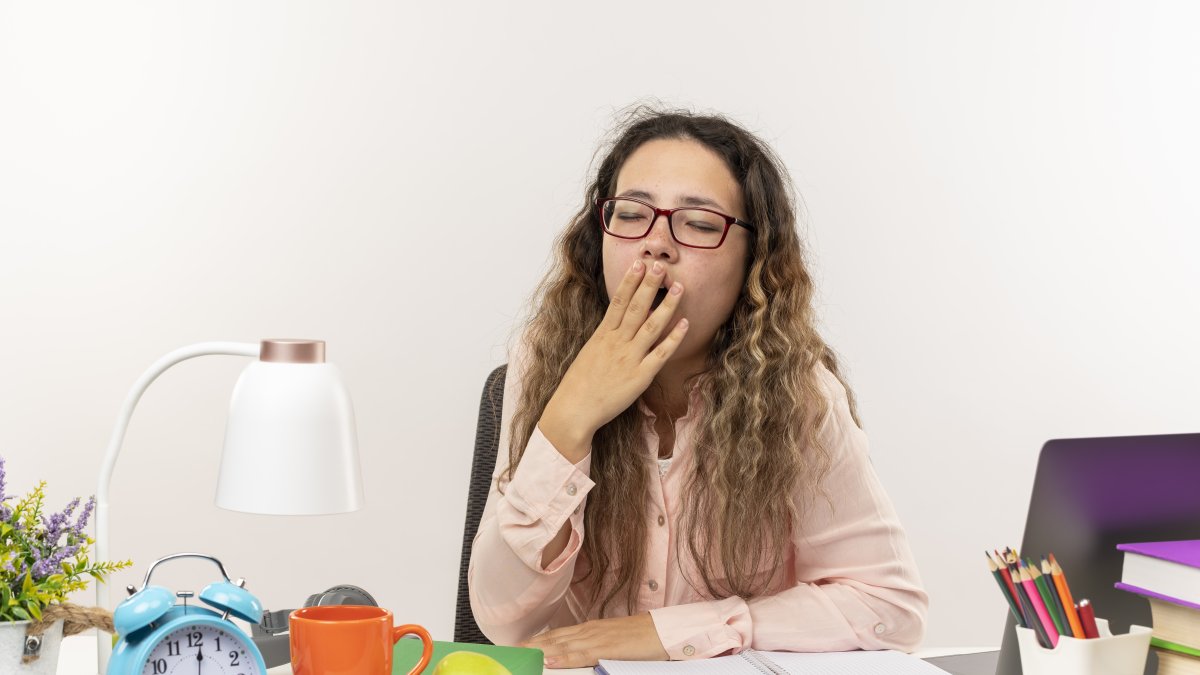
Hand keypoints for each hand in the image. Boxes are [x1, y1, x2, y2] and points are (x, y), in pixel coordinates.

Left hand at [522, 614, 668, 667]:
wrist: (662, 632)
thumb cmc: (640, 639)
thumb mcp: (612, 643)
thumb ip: (592, 649)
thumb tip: (575, 658)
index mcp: (589, 630)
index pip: (555, 635)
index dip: (535, 641)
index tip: (517, 647)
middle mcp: (588, 631)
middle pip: (552, 639)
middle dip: (530, 647)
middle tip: (510, 653)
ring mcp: (596, 638)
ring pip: (561, 645)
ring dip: (539, 650)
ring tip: (520, 656)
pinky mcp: (606, 647)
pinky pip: (580, 654)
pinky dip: (563, 657)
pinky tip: (549, 660)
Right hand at [539, 260, 687, 462]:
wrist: (574, 410)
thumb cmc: (580, 384)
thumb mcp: (591, 353)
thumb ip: (607, 337)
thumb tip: (622, 321)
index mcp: (603, 335)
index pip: (618, 301)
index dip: (630, 281)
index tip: (639, 264)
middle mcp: (616, 342)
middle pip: (636, 307)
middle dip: (649, 285)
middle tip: (661, 266)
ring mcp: (629, 358)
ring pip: (651, 326)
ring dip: (666, 305)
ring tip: (678, 287)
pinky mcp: (640, 376)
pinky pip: (660, 354)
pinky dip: (673, 338)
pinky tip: (685, 323)